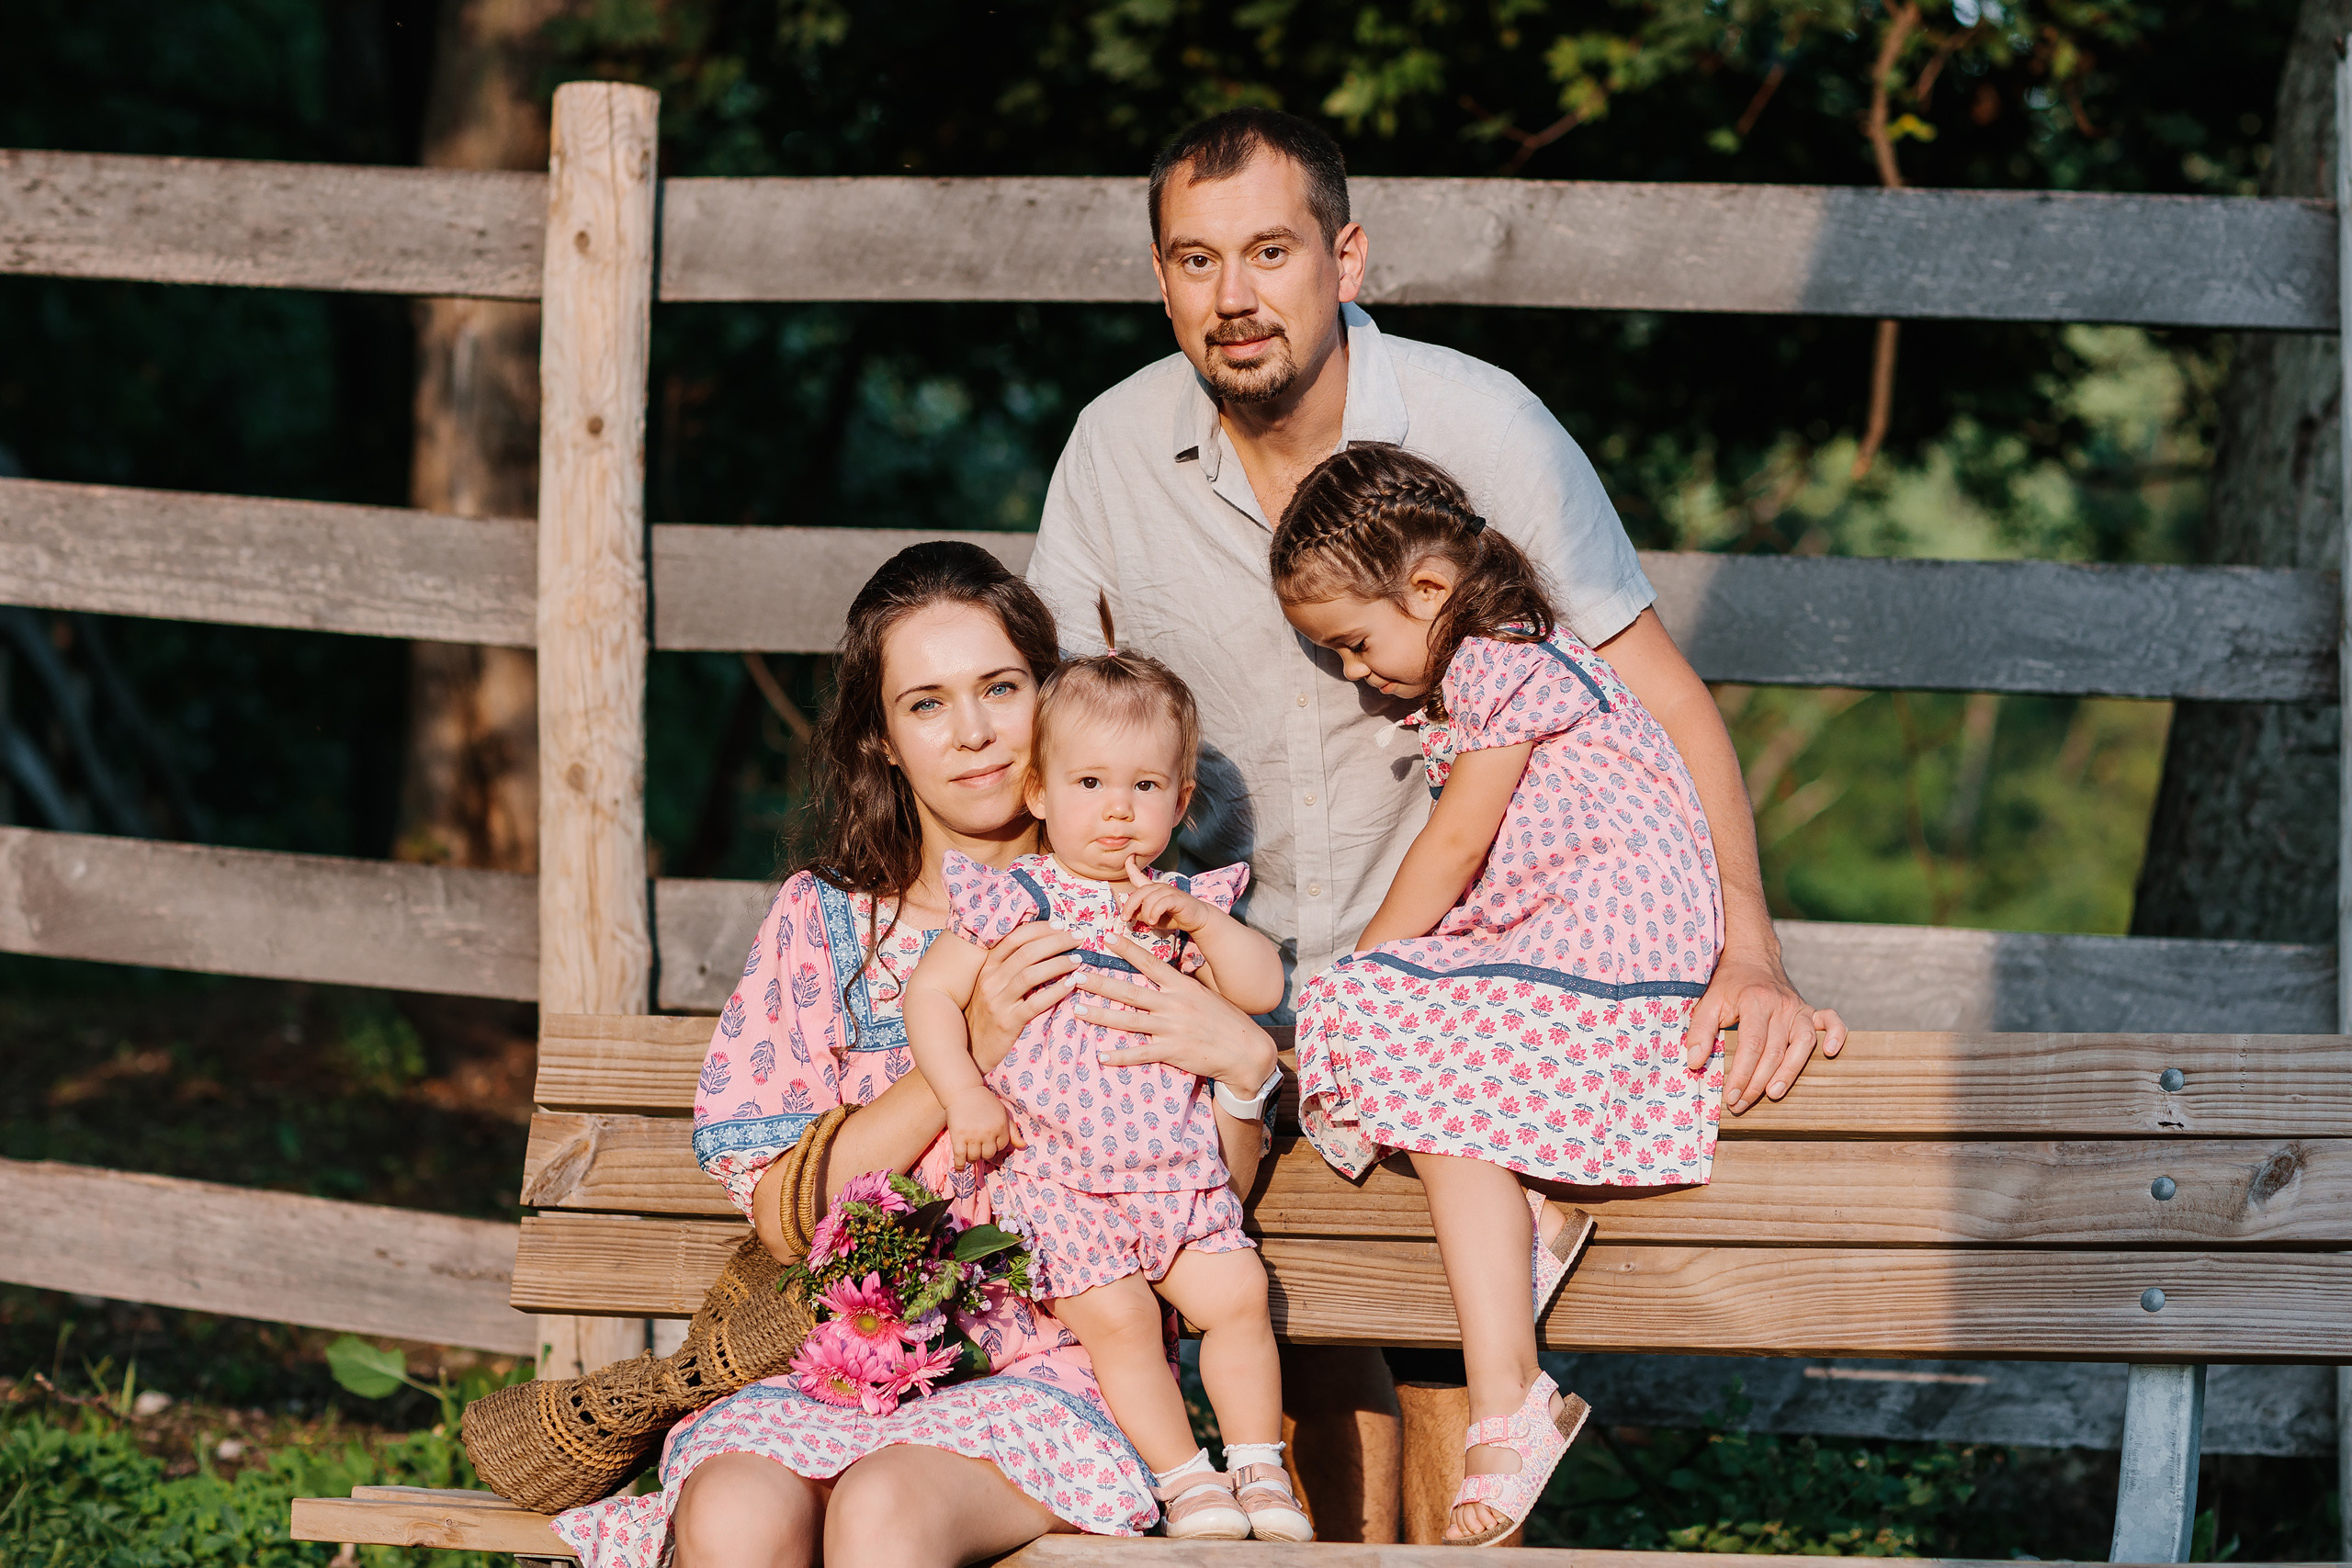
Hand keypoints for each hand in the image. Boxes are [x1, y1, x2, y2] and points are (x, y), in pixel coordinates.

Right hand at [945, 1085, 1022, 1168]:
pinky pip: (960, 1157)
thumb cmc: (985, 1102)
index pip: (1001, 1147)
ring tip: (970, 1153)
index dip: (995, 1145)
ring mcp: (972, 1136)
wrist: (964, 1092)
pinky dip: (959, 1165)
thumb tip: (1023, 1146)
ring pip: (974, 1158)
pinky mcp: (958, 1137)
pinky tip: (959, 1168)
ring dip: (972, 1158)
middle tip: (979, 1147)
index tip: (989, 1141)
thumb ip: (1013, 1131)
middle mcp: (988, 1133)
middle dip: (984, 1152)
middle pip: (988, 1155)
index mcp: (1001, 1127)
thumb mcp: (1003, 1114)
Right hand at [966, 921, 1081, 1072]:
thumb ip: (1010, 967)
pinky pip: (1035, 1003)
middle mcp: (990, 980)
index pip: (1014, 938)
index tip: (1061, 925)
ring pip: (1030, 974)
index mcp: (987, 967)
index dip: (1039, 929)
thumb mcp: (993, 986)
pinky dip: (1056, 991)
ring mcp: (997, 1002)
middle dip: (1055, 941)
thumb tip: (1042, 946)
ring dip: (1058, 963)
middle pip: (1026, 952)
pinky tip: (1071, 985)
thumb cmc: (988, 1014)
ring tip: (1078, 960)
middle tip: (1078, 937)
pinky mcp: (1007, 1022)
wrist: (972, 1050)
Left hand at [1077, 933, 1276, 1095]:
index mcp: (1181, 986)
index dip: (1127, 949)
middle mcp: (1174, 1004)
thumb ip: (1181, 988)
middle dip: (1100, 983)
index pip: (1149, 963)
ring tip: (1077, 1011)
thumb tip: (1162, 978)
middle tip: (1076, 975)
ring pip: (1128, 1020)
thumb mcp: (1205, 995)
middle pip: (1129, 991)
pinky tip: (1101, 1055)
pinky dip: (1120, 1055)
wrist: (1247, 1051)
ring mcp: (1172, 1028)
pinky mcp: (1173, 1051)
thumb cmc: (1227, 1021)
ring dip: (1100, 1016)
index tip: (1106, 936)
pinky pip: (1140, 1053)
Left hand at [1118, 854, 1210, 934]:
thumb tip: (1129, 913)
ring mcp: (1169, 891)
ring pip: (1149, 899)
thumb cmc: (1174, 917)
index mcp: (1153, 889)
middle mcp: (1160, 887)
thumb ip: (1141, 914)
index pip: (1139, 875)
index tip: (1128, 857)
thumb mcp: (1153, 917)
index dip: (1131, 866)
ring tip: (1149, 922)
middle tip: (1125, 918)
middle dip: (1130, 905)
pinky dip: (1154, 913)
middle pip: (1140, 892)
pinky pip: (1161, 903)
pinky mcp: (1177, 898)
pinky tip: (1154, 921)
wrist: (1197, 918)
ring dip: (1146, 913)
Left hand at [1681, 949, 1847, 1114]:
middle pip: (1775, 1051)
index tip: (1731, 1096)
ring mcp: (1798, 1008)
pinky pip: (1832, 1021)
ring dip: (1790, 1072)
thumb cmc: (1729, 984)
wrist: (1752, 957)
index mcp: (1755, 1002)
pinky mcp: (1810, 1010)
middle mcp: (1781, 1005)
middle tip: (1741, 1105)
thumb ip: (1700, 1030)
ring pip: (1803, 1044)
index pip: (1751, 1045)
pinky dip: (1836, 1035)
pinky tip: (1829, 1053)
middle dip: (1757, 1083)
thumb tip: (1695, 1062)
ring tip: (1773, 1093)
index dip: (1742, 1074)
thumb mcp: (1709, 1001)